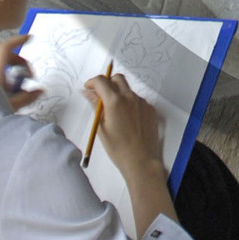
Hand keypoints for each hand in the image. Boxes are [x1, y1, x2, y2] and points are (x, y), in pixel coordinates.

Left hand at [0, 34, 41, 107]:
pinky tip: (10, 91)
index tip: (30, 38)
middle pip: (7, 57)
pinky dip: (7, 76)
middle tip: (30, 76)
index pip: (5, 49)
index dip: (18, 41)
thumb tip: (41, 90)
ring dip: (14, 71)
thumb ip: (28, 97)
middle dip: (22, 63)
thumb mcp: (12, 105)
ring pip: (2, 65)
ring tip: (19, 88)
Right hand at [84, 72, 175, 231]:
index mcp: (115, 101)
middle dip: (107, 82)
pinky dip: (129, 103)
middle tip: (99, 95)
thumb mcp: (100, 127)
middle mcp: (130, 98)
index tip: (88, 88)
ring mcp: (142, 102)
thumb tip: (88, 93)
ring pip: (128, 89)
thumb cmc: (119, 148)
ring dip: (118, 93)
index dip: (92, 82)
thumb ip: (95, 106)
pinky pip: (137, 99)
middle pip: (117, 78)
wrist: (141, 160)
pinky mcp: (150, 109)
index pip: (101, 80)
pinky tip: (125, 118)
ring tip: (112, 112)